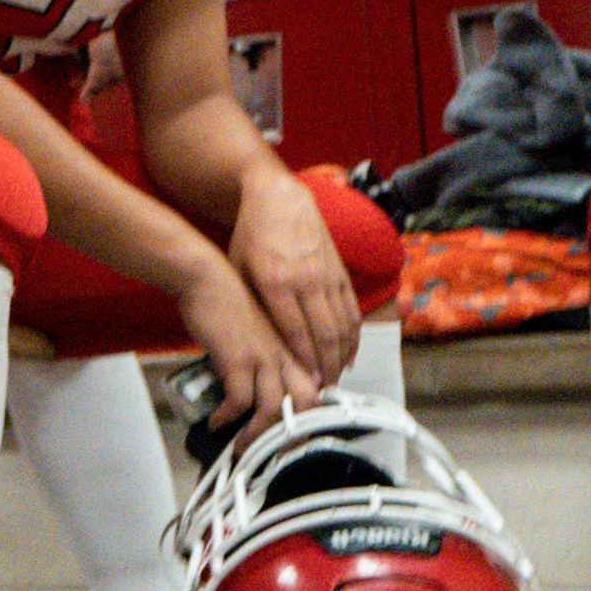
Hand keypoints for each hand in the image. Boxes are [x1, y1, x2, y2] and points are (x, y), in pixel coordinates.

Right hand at [175, 252, 317, 446]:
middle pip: (306, 403)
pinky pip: (239, 401)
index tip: (295, 437)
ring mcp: (264, 357)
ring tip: (241, 447)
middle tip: (274, 451)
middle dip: (292, 433)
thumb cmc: (226, 301)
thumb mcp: (257, 330)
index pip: (315, 388)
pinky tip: (216, 421)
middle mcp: (285, 354)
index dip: (311, 417)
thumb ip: (264, 355)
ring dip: (257, 435)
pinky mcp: (238, 359)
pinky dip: (227, 417)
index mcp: (292, 348)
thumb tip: (256, 384)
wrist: (207, 278)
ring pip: (275, 409)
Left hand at [227, 166, 364, 387]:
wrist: (279, 198)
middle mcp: (306, 280)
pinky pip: (352, 311)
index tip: (303, 385)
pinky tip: (348, 355)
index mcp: (276, 281)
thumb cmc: (251, 236)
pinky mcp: (341, 272)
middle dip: (325, 368)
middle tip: (321, 392)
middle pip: (324, 335)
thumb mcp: (237, 269)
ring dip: (342, 357)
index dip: (302, 362)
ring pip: (343, 326)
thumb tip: (256, 342)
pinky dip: (353, 337)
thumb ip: (250, 303)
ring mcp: (327, 276)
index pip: (294, 331)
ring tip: (335, 380)